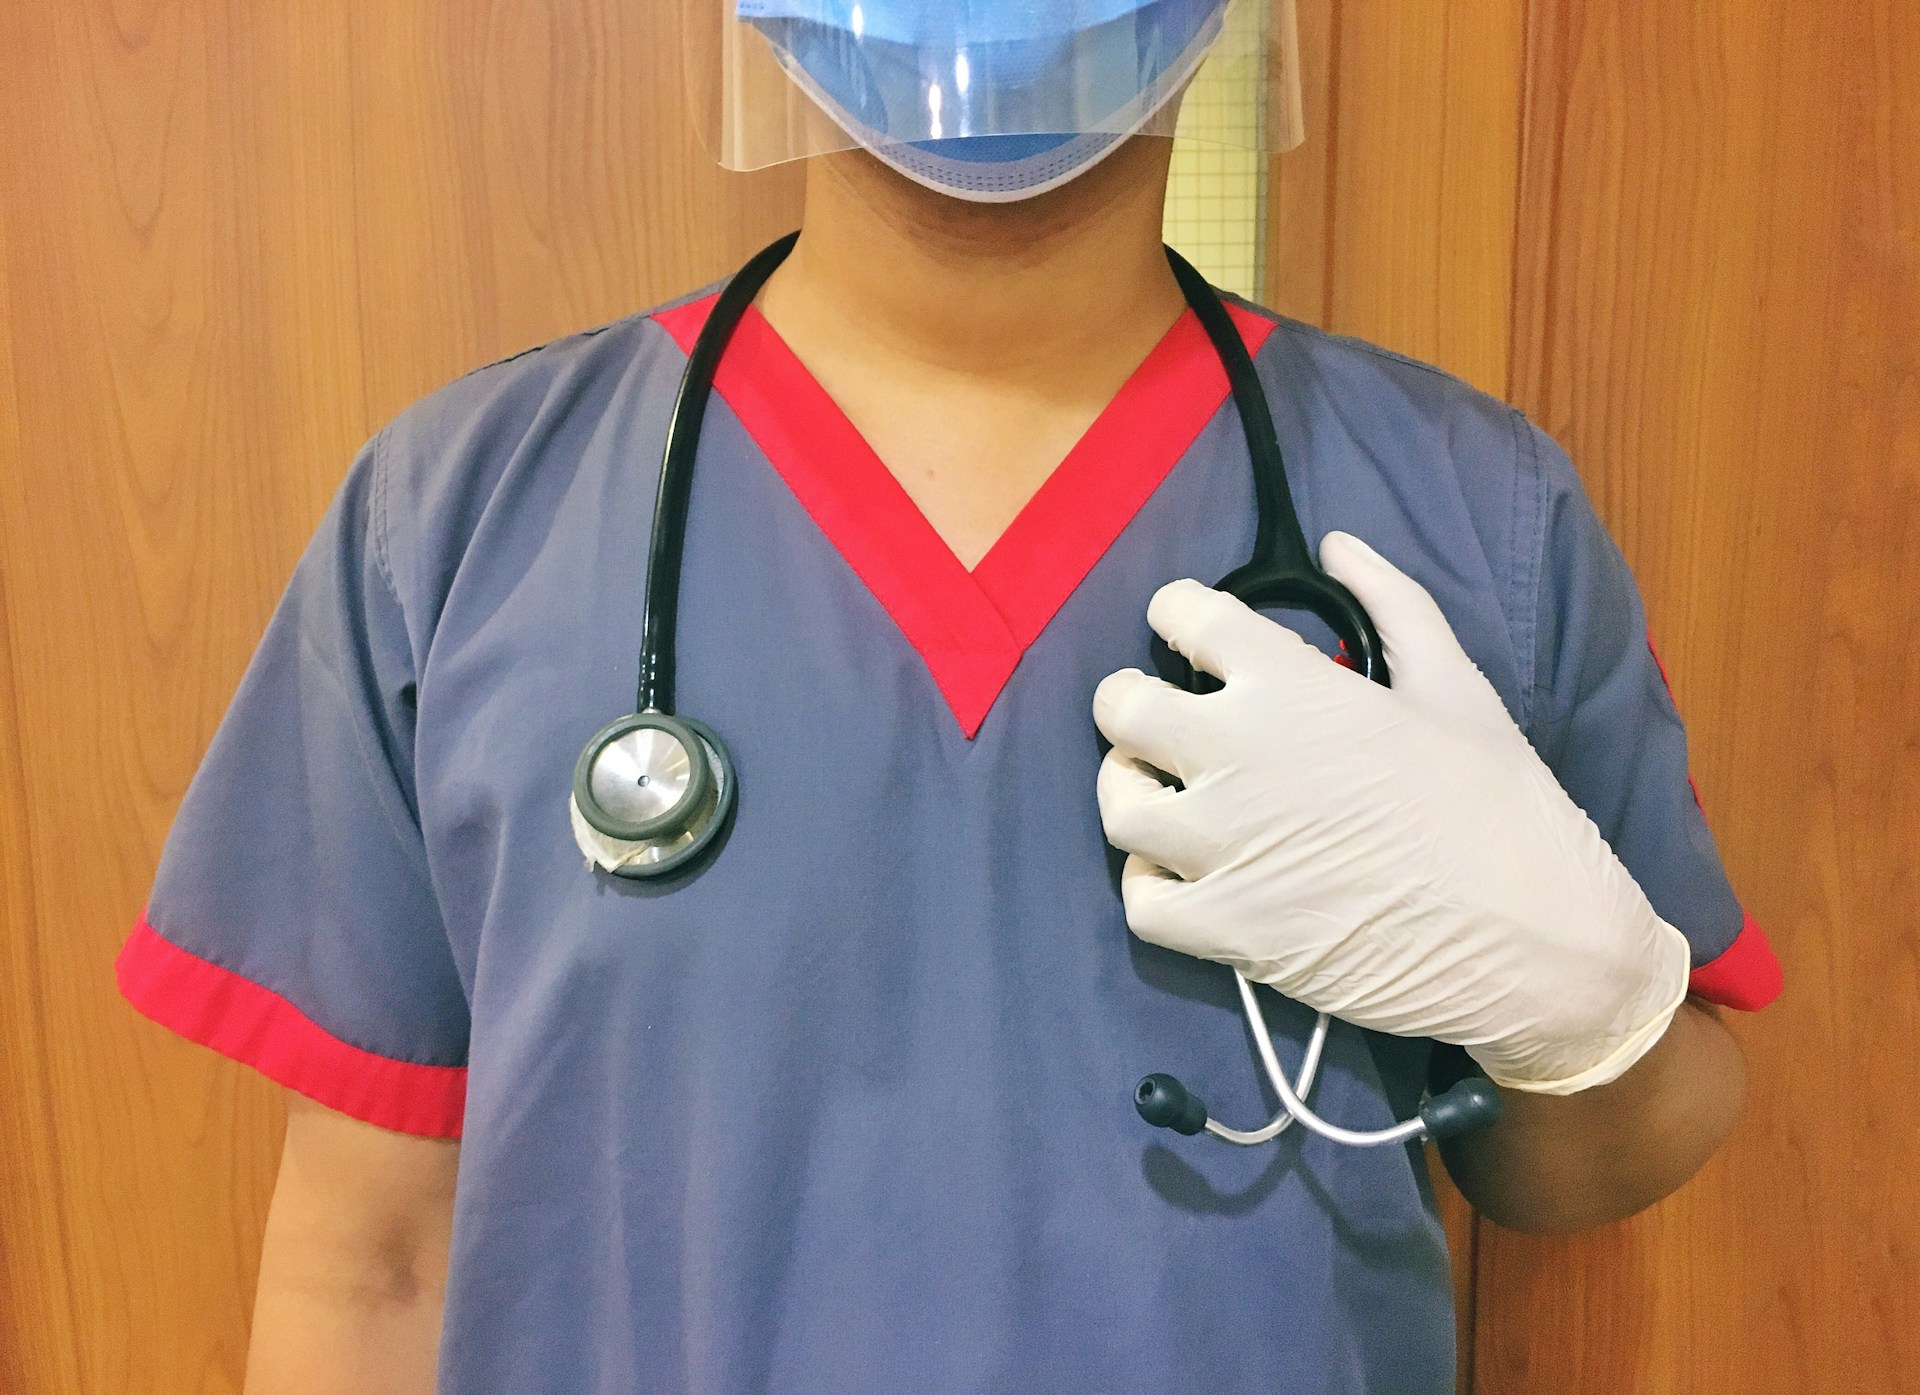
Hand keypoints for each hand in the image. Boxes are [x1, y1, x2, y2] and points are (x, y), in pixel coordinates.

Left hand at [1092, 531, 1690, 1094]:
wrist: (1537, 944)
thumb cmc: (1501, 807)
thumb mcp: (1456, 685)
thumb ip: (1391, 603)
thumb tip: (1337, 544)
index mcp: (1290, 685)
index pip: (1183, 615)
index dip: (1181, 617)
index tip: (1195, 637)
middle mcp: (1235, 756)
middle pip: (1121, 708)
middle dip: (1134, 703)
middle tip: (1168, 721)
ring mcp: (1221, 848)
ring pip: (1119, 804)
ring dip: (1135, 792)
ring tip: (1173, 799)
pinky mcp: (1224, 930)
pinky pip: (1139, 902)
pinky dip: (1151, 888)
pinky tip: (1188, 877)